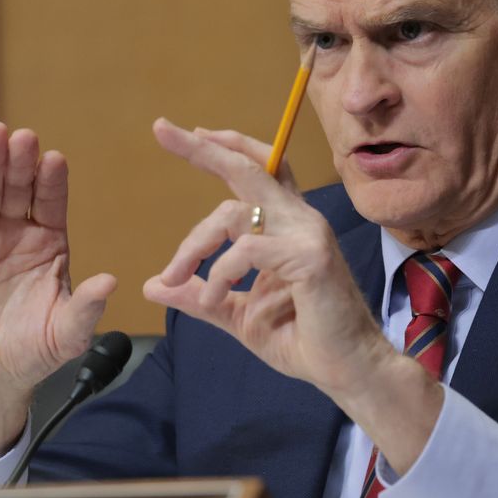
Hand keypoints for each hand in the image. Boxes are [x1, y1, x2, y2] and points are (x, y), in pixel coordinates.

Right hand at [0, 122, 115, 468]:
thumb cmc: (32, 353)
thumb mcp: (65, 334)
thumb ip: (86, 308)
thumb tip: (111, 282)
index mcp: (48, 245)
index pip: (52, 204)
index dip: (53, 182)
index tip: (55, 160)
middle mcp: (15, 234)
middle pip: (19, 190)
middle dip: (21, 163)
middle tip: (23, 135)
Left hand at [143, 119, 393, 397]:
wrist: (345, 369)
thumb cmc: (301, 339)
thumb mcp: (237, 314)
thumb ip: (201, 295)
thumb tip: (152, 285)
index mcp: (286, 225)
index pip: (260, 170)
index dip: (227, 148)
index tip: (192, 133)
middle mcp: (299, 219)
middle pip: (249, 168)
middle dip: (202, 148)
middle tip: (161, 128)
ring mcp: (308, 234)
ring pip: (234, 213)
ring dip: (193, 244)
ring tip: (174, 276)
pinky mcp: (310, 257)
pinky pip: (247, 250)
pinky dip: (221, 273)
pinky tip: (215, 297)